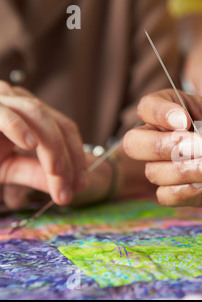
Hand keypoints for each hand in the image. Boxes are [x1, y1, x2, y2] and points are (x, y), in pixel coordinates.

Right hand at [0, 81, 86, 207]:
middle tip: (71, 190)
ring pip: (38, 116)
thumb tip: (67, 191)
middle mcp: (20, 101)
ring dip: (52, 146)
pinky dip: (17, 126)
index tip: (81, 186)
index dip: (77, 157)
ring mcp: (1, 98)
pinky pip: (3, 113)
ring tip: (57, 172)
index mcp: (31, 115)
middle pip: (59, 125)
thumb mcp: (8, 168)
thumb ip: (35, 174)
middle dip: (69, 159)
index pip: (66, 130)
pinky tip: (29, 144)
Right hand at [124, 89, 201, 206]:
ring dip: (185, 170)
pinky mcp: (178, 190)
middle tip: (198, 147)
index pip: (148, 107)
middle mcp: (164, 137)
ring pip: (153, 172)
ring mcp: (168, 166)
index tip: (185, 121)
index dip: (159, 114)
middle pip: (134, 143)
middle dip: (162, 146)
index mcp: (174, 110)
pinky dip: (185, 190)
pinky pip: (165, 195)